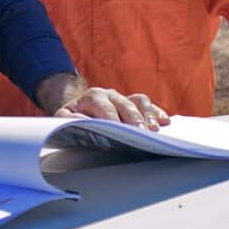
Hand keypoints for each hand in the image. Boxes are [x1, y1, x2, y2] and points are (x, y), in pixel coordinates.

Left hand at [36, 74, 169, 130]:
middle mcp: (109, 94)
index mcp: (92, 97)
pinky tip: (165, 122)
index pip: (105, 108)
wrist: (76, 106)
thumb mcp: (63, 117)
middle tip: (143, 134)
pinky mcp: (132, 103)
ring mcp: (123, 97)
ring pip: (139, 102)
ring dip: (148, 116)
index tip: (121, 132)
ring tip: (155, 130)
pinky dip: (156, 112)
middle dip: (135, 120)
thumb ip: (69, 120)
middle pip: (126, 105)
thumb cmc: (72, 116)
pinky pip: (147, 104)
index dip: (114, 121)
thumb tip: (82, 124)